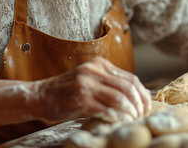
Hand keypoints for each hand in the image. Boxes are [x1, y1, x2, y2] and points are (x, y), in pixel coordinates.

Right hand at [35, 57, 150, 122]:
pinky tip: (120, 122)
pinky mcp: (81, 100)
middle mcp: (94, 71)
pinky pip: (106, 109)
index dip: (142, 93)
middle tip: (142, 116)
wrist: (41, 95)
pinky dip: (117, 117)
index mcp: (100, 64)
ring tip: (133, 120)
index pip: (130, 78)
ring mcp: (87, 85)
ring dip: (130, 112)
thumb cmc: (68, 91)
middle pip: (128, 87)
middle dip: (139, 104)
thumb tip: (137, 96)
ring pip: (120, 98)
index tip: (146, 106)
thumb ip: (109, 83)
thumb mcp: (90, 79)